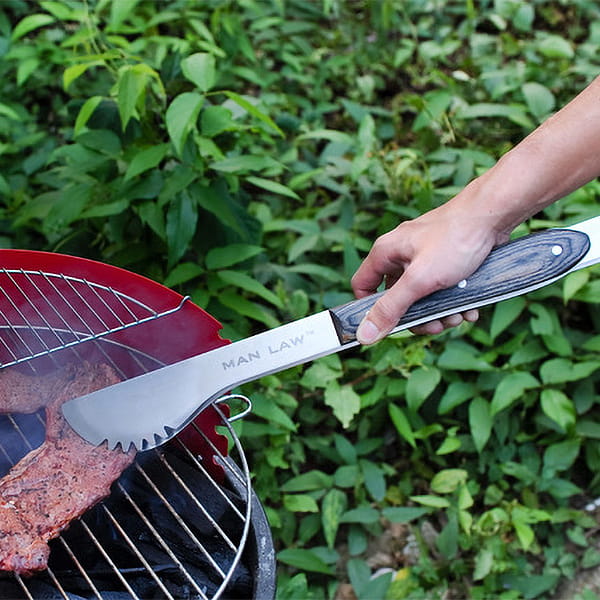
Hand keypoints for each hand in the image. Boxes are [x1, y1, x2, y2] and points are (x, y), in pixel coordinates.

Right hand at [351, 201, 502, 343]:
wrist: (495, 215)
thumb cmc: (455, 239)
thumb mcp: (420, 280)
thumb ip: (391, 308)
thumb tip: (364, 334)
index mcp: (386, 253)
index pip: (362, 286)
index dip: (370, 309)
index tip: (389, 326)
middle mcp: (401, 254)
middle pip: (396, 298)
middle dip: (417, 317)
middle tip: (435, 325)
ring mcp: (424, 257)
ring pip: (422, 297)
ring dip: (440, 313)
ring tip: (459, 315)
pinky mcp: (446, 261)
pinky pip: (442, 290)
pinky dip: (455, 302)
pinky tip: (469, 307)